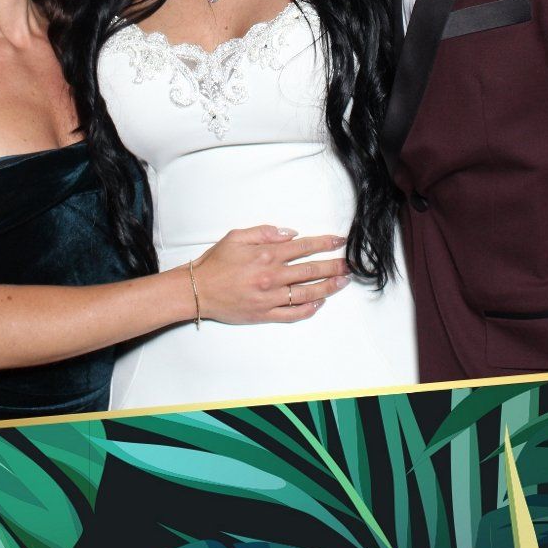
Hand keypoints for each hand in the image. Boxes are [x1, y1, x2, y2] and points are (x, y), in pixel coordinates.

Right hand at [190, 226, 350, 324]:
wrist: (196, 291)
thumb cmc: (215, 263)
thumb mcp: (237, 236)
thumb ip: (265, 232)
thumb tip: (290, 233)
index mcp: (266, 255)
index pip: (304, 247)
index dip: (324, 243)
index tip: (339, 241)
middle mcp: (271, 276)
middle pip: (311, 270)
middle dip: (334, 266)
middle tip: (350, 264)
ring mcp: (269, 298)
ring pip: (307, 292)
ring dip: (328, 287)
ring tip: (342, 282)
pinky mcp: (264, 314)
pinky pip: (292, 313)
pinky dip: (309, 309)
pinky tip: (319, 302)